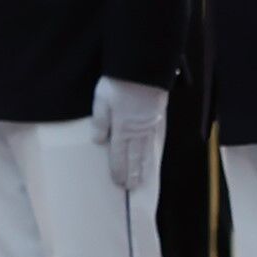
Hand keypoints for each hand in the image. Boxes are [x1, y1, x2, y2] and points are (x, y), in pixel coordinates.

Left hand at [88, 77, 167, 191]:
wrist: (144, 69)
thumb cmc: (120, 83)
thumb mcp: (102, 99)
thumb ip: (100, 121)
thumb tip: (98, 141)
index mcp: (122, 128)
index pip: (119, 155)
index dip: (119, 169)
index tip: (118, 182)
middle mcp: (137, 131)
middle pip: (135, 157)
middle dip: (132, 174)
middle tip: (131, 188)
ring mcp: (150, 127)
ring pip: (146, 153)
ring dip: (144, 168)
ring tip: (142, 181)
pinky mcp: (158, 120)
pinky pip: (155, 142)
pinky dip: (154, 154)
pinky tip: (153, 159)